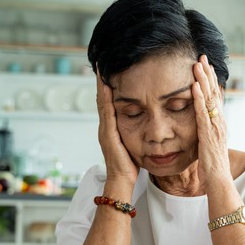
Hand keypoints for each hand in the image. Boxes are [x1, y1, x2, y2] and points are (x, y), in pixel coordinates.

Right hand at [96, 70, 138, 187]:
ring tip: (101, 69)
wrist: (122, 180)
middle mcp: (105, 126)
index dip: (107, 87)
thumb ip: (135, 133)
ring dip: (101, 85)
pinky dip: (105, 99)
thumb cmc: (130, 165)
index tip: (107, 71)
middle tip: (101, 64)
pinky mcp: (108, 135)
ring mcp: (105, 130)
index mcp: (111, 128)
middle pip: (102, 99)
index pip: (108, 103)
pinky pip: (106, 113)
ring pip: (102, 103)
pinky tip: (106, 87)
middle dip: (101, 81)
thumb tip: (143, 122)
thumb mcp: (133, 144)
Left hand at [192, 55, 230, 190]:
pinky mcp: (207, 134)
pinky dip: (199, 99)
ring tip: (198, 65)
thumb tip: (202, 125)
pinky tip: (194, 87)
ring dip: (204, 81)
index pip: (216, 97)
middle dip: (208, 74)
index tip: (207, 66)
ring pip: (210, 99)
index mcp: (219, 123)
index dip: (212, 81)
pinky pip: (202, 113)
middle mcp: (220, 122)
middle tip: (202, 57)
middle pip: (215, 93)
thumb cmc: (213, 166)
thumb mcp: (209, 144)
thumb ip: (207, 132)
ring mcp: (215, 127)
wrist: (219, 180)